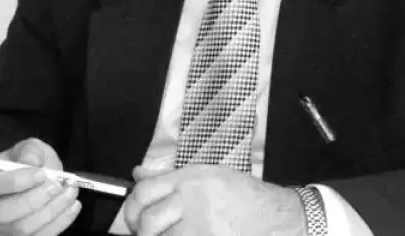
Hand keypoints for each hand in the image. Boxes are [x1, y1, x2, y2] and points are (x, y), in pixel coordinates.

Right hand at [0, 137, 80, 235]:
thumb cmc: (26, 162)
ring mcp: (2, 226)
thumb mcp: (28, 148)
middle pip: (3, 213)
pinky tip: (72, 206)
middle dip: (34, 200)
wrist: (30, 181)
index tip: (42, 173)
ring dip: (50, 211)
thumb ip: (30, 151)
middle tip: (57, 185)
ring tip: (70, 192)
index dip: (17, 181)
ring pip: (21, 229)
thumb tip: (32, 162)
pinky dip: (59, 223)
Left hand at [124, 164, 305, 235]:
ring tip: (171, 235)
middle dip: (141, 232)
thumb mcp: (208, 175)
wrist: (275, 217)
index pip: (144, 192)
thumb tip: (138, 174)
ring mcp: (199, 226)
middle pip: (147, 221)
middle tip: (143, 234)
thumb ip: (170, 177)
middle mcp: (192, 199)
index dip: (130, 210)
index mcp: (190, 178)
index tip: (129, 222)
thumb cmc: (244, 196)